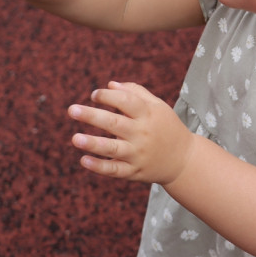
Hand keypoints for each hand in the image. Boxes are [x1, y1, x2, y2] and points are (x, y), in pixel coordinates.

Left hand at [68, 82, 193, 184]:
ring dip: (92, 143)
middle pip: (114, 124)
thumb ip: (136, 93)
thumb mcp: (158, 106)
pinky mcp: (134, 171)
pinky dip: (99, 167)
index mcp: (148, 114)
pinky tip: (83, 160)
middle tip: (72, 110)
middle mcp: (142, 134)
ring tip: (74, 138)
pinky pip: (115, 170)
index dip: (108, 96)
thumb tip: (110, 85)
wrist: (183, 159)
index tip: (94, 95)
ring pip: (112, 149)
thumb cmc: (166, 127)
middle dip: (92, 116)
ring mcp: (138, 154)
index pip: (126, 102)